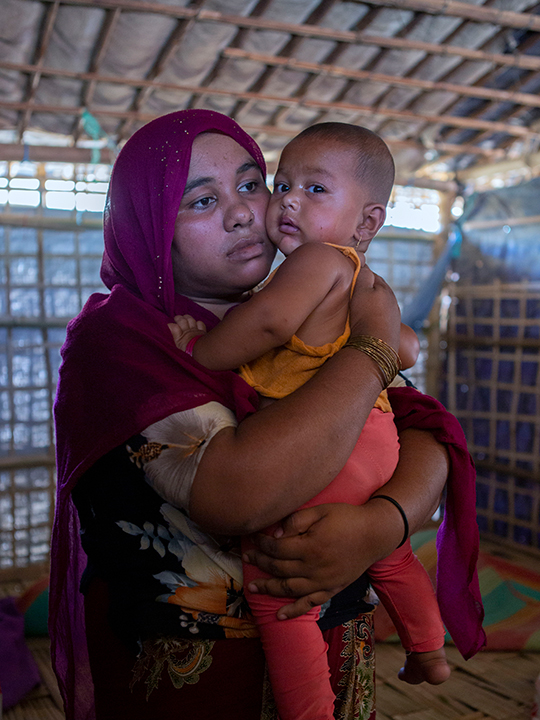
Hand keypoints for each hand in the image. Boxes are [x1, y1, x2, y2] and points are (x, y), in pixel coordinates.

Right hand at [168, 314, 206, 351]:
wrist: (202, 351)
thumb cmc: (189, 350)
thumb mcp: (178, 344)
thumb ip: (174, 333)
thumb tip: (169, 324)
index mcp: (180, 336)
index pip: (174, 327)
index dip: (172, 324)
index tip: (170, 324)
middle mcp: (188, 331)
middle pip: (182, 321)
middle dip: (178, 318)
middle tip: (176, 318)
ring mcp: (195, 330)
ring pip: (191, 320)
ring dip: (187, 317)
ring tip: (185, 317)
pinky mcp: (202, 331)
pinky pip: (200, 323)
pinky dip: (198, 322)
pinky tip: (196, 323)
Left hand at [243, 502, 402, 619]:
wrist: (375, 534)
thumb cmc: (347, 518)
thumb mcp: (321, 511)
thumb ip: (296, 521)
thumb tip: (276, 534)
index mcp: (310, 547)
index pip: (277, 548)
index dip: (262, 543)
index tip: (253, 538)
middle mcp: (314, 568)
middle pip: (279, 569)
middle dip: (260, 562)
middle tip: (247, 557)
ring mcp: (323, 582)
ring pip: (289, 589)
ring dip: (268, 588)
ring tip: (252, 587)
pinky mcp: (331, 589)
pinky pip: (309, 604)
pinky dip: (293, 611)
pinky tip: (280, 616)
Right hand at [349, 265, 400, 350]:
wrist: (377, 345)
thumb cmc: (366, 315)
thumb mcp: (361, 290)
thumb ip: (362, 275)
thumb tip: (364, 265)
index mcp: (385, 288)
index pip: (372, 275)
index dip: (360, 274)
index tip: (349, 277)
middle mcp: (393, 300)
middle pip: (378, 290)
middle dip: (366, 289)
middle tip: (351, 292)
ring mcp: (394, 316)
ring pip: (380, 304)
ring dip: (371, 304)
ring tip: (358, 307)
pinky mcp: (392, 329)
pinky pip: (381, 317)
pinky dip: (374, 315)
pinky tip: (367, 320)